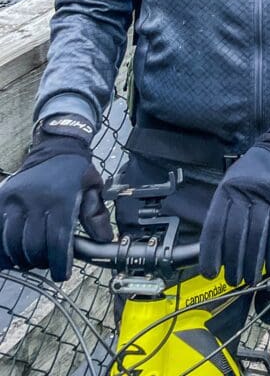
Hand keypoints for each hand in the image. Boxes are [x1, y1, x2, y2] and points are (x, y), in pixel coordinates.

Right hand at [0, 115, 112, 280]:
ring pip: (12, 244)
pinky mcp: (1, 200)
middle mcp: (35, 199)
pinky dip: (4, 250)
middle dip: (42, 261)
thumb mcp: (93, 188)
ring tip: (34, 258)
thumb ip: (97, 216)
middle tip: (50, 263)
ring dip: (23, 258)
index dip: (59, 263)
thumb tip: (104, 241)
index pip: (58, 240)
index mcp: (61, 198)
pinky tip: (14, 255)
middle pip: (33, 246)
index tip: (62, 274)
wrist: (54, 149)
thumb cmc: (76, 172)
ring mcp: (14, 200)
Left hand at [200, 109, 269, 285]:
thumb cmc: (255, 174)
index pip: (215, 225)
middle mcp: (246, 191)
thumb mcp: (233, 185)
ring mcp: (268, 195)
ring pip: (258, 235)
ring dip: (254, 262)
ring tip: (251, 278)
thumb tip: (216, 251)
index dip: (211, 253)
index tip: (211, 272)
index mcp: (227, 189)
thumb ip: (226, 213)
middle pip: (237, 233)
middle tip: (234, 279)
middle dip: (234, 262)